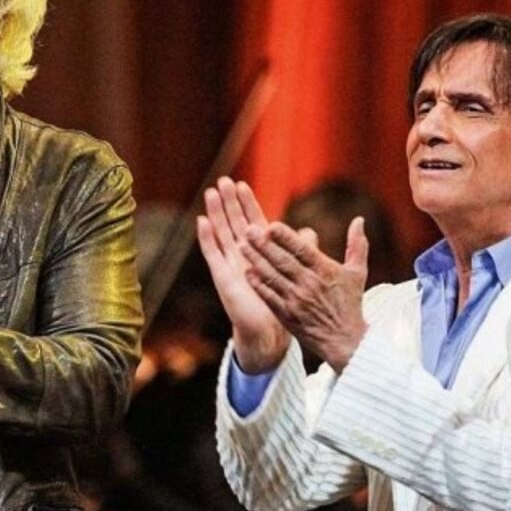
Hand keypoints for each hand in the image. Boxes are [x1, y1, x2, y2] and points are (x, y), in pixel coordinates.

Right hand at [196, 177, 289, 371]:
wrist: (269, 329)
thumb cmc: (282, 302)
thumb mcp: (295, 272)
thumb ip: (300, 251)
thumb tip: (309, 232)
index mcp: (260, 252)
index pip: (251, 221)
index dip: (246, 203)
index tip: (242, 184)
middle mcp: (242, 255)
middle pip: (233, 222)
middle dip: (229, 202)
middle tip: (223, 180)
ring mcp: (230, 264)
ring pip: (221, 232)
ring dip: (216, 213)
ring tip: (211, 193)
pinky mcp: (222, 277)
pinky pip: (212, 253)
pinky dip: (206, 237)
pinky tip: (201, 221)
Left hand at [240, 216, 369, 371]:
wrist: (344, 340)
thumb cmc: (350, 303)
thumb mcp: (357, 273)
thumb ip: (357, 245)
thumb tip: (359, 219)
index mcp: (326, 271)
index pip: (303, 250)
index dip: (286, 238)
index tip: (271, 225)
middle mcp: (310, 284)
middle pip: (283, 261)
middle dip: (264, 245)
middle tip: (247, 229)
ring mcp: (297, 301)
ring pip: (272, 277)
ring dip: (255, 261)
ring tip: (241, 246)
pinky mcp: (287, 315)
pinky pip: (269, 297)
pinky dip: (258, 285)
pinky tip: (247, 273)